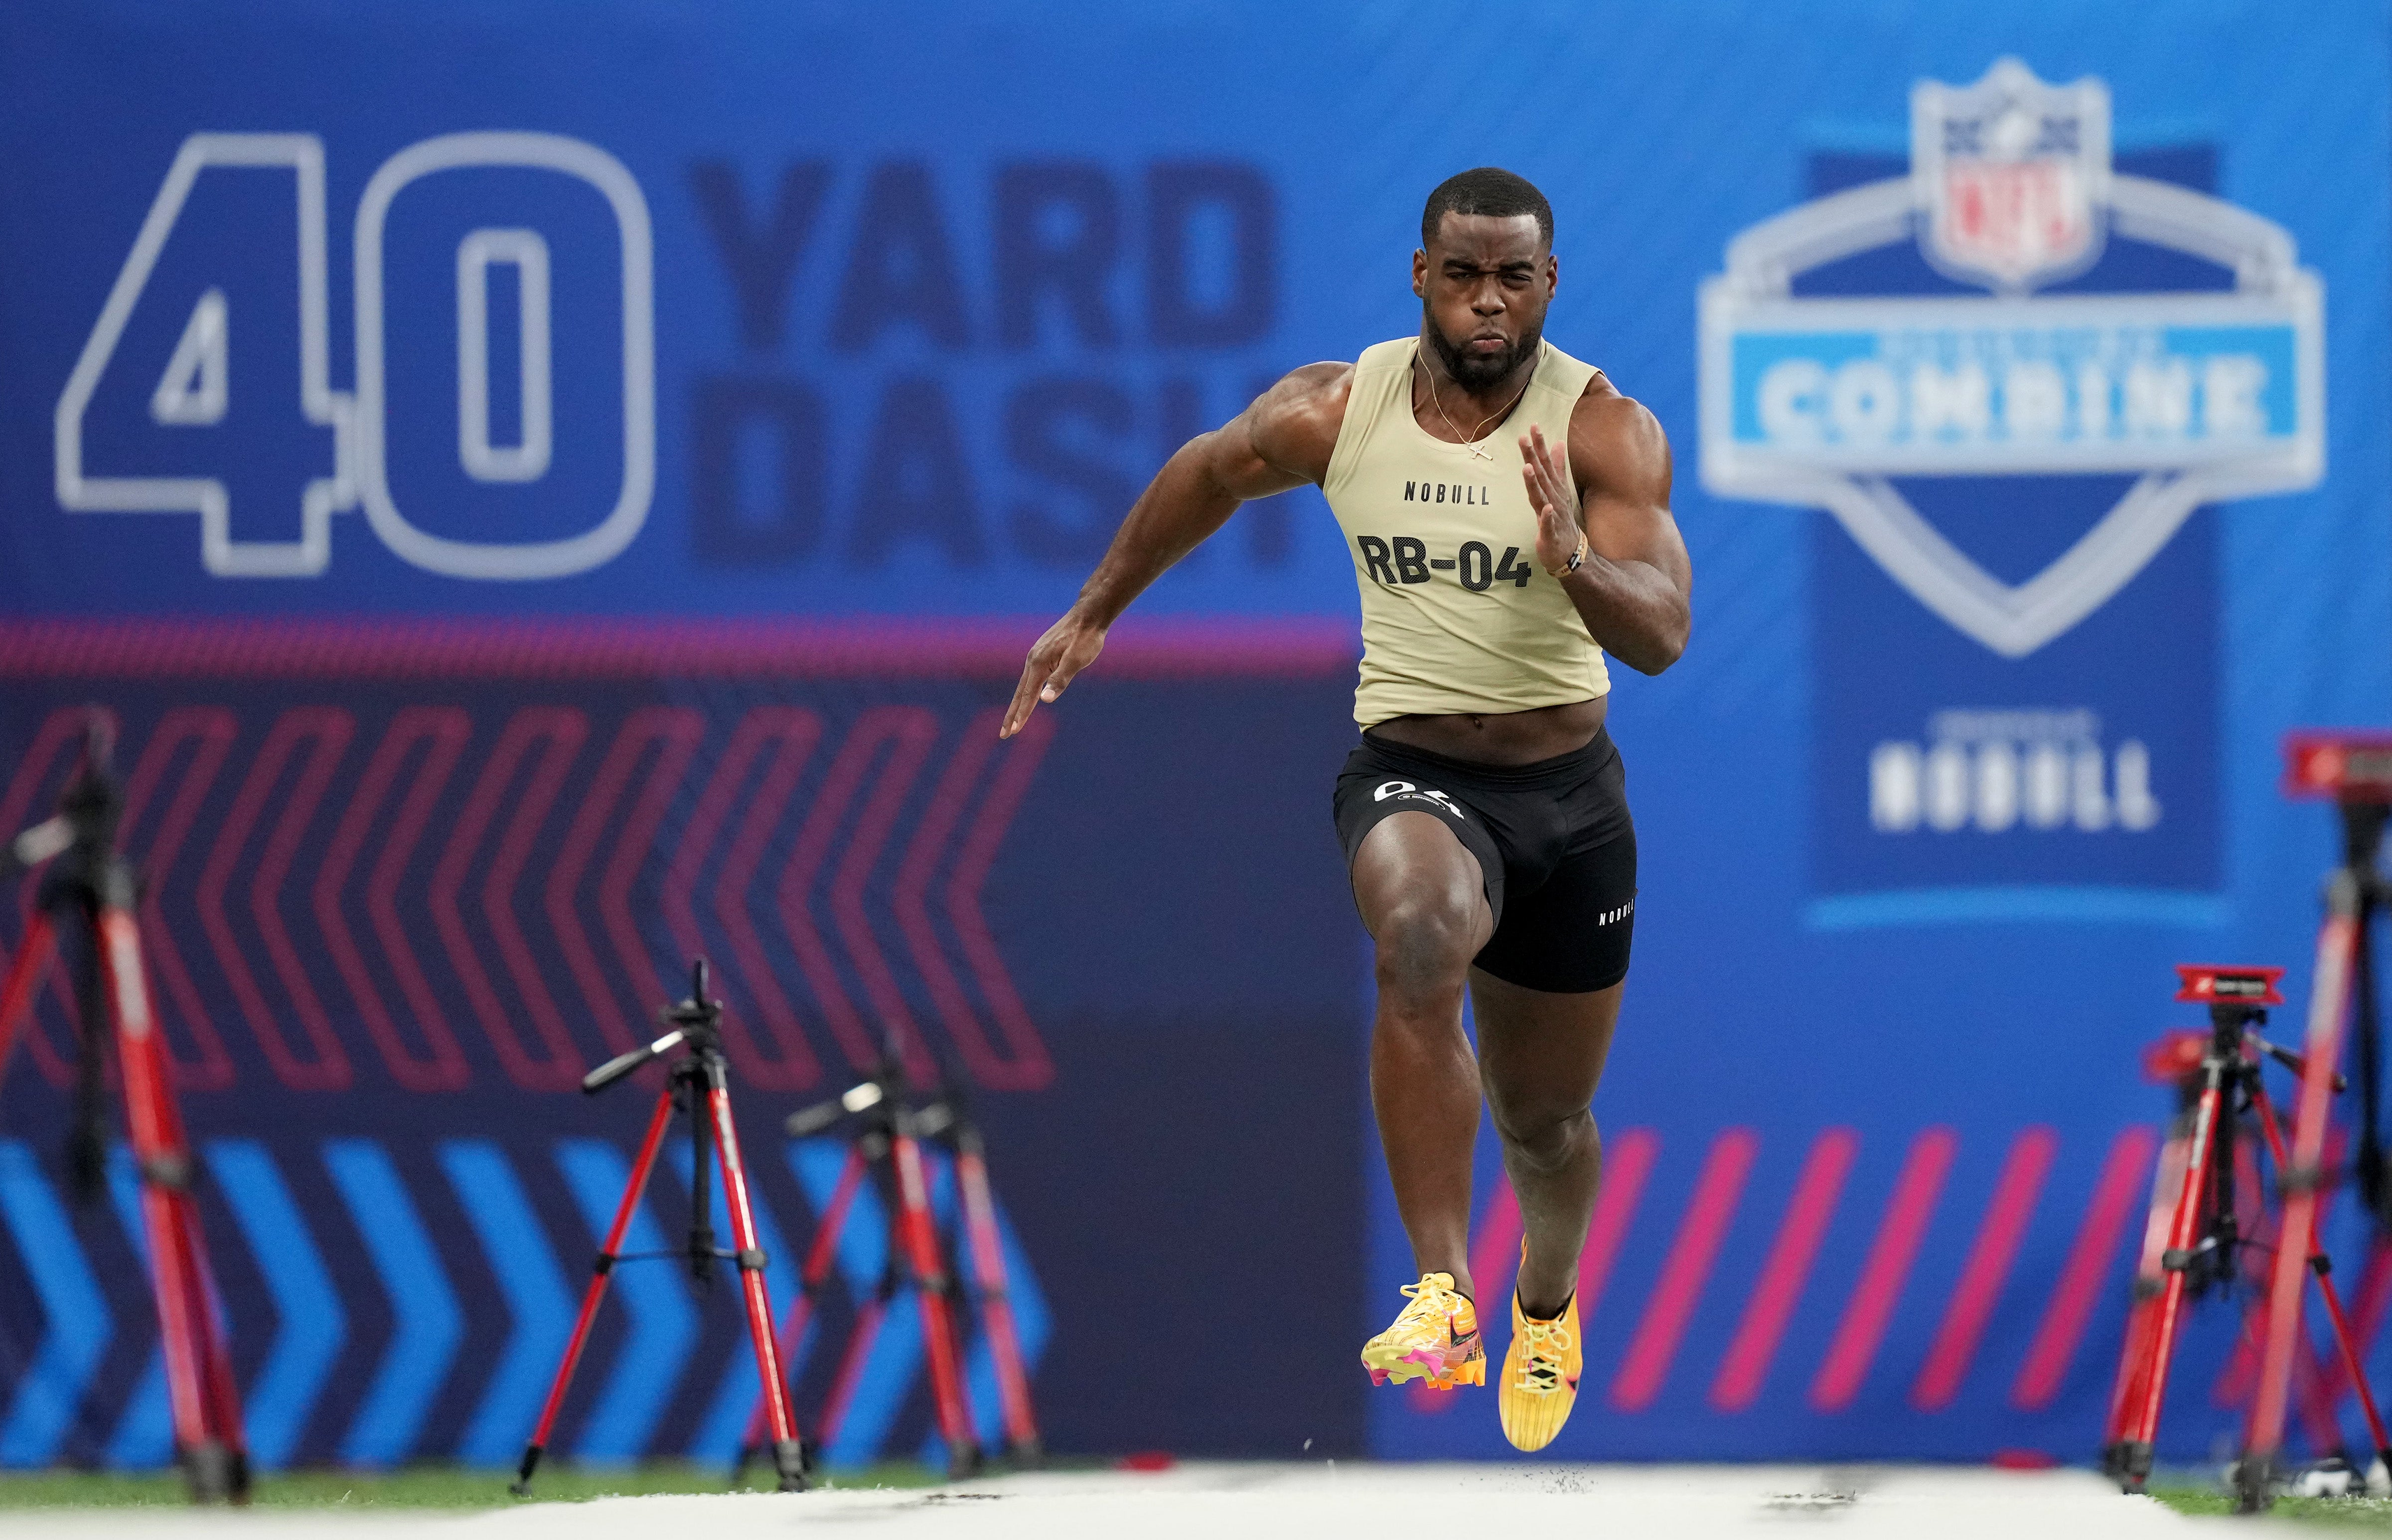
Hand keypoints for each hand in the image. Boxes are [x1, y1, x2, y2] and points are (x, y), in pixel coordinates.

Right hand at [1001, 610, 1106, 737]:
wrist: (1088, 615)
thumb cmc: (1085, 637)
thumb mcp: (1076, 660)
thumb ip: (1060, 679)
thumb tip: (1045, 700)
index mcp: (1039, 663)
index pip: (1028, 696)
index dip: (1021, 715)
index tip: (1013, 732)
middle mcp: (1032, 659)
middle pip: (1020, 693)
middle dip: (1012, 715)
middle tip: (1004, 735)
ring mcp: (1036, 656)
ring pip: (1024, 686)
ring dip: (1018, 705)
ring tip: (1012, 722)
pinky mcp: (1042, 654)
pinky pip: (1030, 678)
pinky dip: (1025, 692)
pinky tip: (1027, 697)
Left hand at [1520, 423, 1582, 574]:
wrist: (1570, 550)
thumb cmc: (1561, 518)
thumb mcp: (1558, 489)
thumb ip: (1557, 466)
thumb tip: (1558, 442)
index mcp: (1553, 487)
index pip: (1545, 462)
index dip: (1540, 445)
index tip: (1533, 426)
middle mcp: (1553, 497)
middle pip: (1541, 475)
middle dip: (1533, 456)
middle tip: (1524, 438)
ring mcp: (1552, 514)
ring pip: (1542, 496)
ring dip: (1535, 482)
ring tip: (1528, 467)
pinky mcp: (1550, 532)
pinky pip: (1548, 523)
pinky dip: (1547, 515)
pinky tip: (1546, 508)